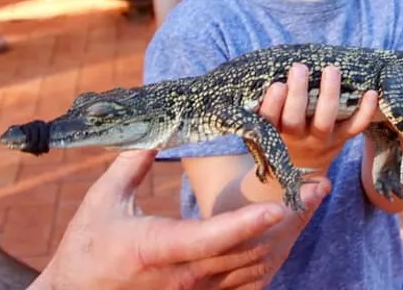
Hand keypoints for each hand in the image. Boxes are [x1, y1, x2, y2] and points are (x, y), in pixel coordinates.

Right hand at [33, 150, 304, 289]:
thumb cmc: (87, 247)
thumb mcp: (104, 199)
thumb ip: (132, 162)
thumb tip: (156, 127)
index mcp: (159, 247)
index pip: (214, 237)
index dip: (248, 222)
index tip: (278, 205)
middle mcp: (184, 276)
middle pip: (248, 252)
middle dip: (287, 221)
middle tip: (316, 189)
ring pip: (254, 270)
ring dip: (286, 238)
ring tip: (309, 204)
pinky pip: (246, 285)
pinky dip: (271, 260)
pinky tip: (286, 237)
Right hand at [259, 64, 379, 171]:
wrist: (300, 174)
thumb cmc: (281, 139)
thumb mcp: (267, 130)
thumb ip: (267, 108)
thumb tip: (273, 80)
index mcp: (274, 133)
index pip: (269, 119)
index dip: (272, 104)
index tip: (277, 85)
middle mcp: (296, 138)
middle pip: (294, 119)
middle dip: (297, 94)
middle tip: (299, 68)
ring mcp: (320, 140)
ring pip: (324, 120)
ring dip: (328, 95)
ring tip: (330, 70)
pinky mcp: (340, 139)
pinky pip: (354, 127)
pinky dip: (365, 111)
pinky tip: (370, 92)